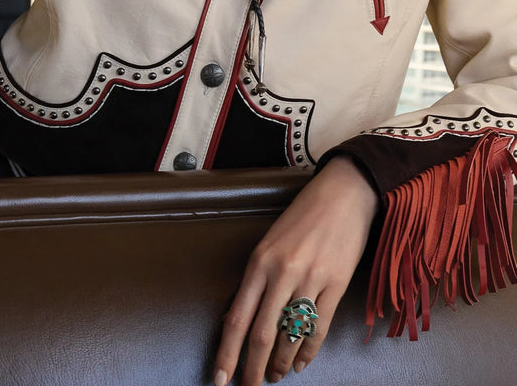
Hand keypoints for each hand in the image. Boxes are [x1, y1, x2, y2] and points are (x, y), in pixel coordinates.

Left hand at [213, 157, 378, 384]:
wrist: (342, 194)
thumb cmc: (302, 217)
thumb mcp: (269, 243)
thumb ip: (255, 281)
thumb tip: (235, 319)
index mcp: (260, 261)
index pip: (236, 317)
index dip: (227, 353)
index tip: (219, 379)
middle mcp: (282, 272)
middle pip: (261, 334)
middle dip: (252, 368)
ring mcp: (311, 279)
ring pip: (291, 336)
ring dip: (281, 363)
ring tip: (275, 376)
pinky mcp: (337, 284)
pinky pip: (318, 328)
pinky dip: (308, 352)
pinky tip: (302, 364)